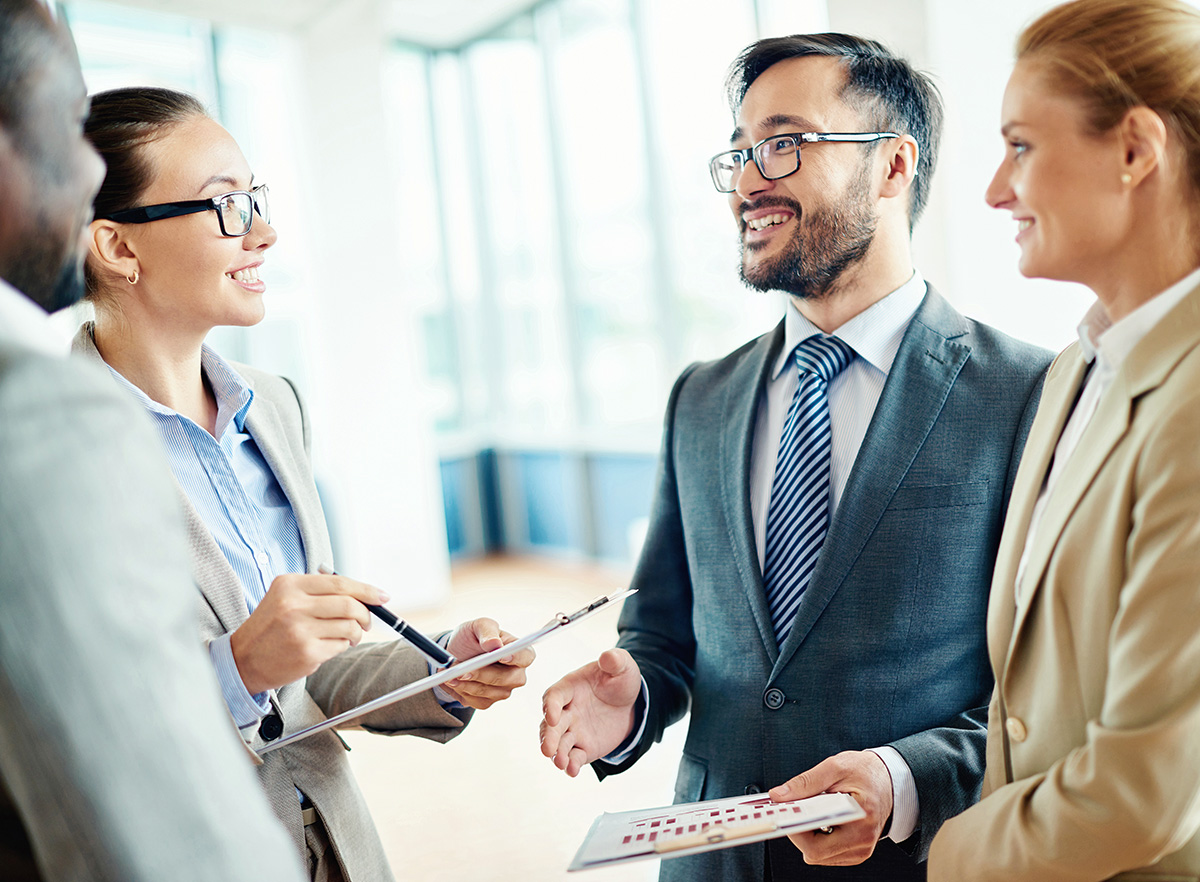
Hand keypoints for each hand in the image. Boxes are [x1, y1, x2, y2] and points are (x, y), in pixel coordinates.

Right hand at [230, 572, 384, 694]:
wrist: (243, 659)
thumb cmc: (271, 626)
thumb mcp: (285, 596)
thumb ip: (319, 590)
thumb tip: (364, 593)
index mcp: (290, 585)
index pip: (340, 583)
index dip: (366, 590)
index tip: (382, 596)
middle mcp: (294, 605)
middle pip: (350, 604)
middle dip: (366, 614)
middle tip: (367, 621)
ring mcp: (300, 630)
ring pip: (350, 626)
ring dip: (356, 633)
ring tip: (349, 636)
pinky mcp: (307, 653)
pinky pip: (341, 645)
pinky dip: (343, 645)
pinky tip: (330, 646)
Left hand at [440, 618, 534, 709]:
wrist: (456, 654)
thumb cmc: (472, 637)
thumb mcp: (477, 626)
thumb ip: (487, 631)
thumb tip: (495, 644)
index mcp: (520, 651)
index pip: (526, 656)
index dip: (516, 658)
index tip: (501, 657)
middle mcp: (516, 673)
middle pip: (507, 679)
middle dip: (482, 674)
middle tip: (462, 670)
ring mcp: (503, 689)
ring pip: (490, 692)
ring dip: (468, 684)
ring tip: (451, 675)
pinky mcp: (488, 700)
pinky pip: (478, 701)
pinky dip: (463, 692)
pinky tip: (454, 682)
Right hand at [540, 648, 641, 776]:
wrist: (629, 703)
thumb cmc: (618, 680)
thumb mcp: (621, 666)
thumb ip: (614, 661)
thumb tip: (608, 656)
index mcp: (570, 687)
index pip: (554, 696)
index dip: (551, 706)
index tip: (552, 716)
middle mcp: (566, 711)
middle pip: (551, 724)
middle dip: (549, 736)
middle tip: (548, 749)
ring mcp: (573, 730)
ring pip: (559, 744)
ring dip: (557, 754)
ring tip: (560, 763)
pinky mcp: (583, 747)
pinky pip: (574, 757)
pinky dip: (572, 765)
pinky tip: (573, 770)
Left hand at [769, 750, 893, 865]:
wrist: (890, 780)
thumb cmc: (865, 771)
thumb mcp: (835, 767)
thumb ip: (805, 782)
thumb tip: (778, 796)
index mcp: (860, 819)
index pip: (816, 844)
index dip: (794, 830)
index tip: (784, 813)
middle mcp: (863, 841)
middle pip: (814, 853)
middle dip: (799, 832)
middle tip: (796, 810)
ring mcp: (861, 850)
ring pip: (818, 855)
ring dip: (808, 835)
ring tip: (813, 810)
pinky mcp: (857, 852)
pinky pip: (827, 853)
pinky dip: (818, 837)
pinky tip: (822, 818)